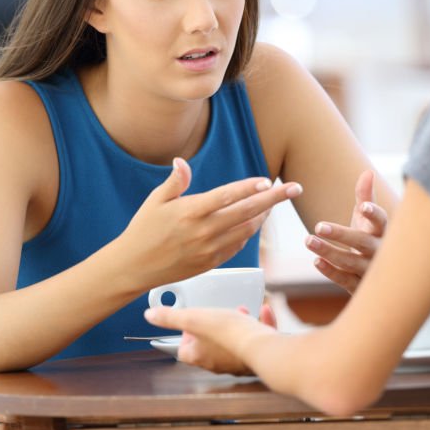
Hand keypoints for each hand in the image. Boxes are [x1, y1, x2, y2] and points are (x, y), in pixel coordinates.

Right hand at [119, 158, 302, 288]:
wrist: (133, 268)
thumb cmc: (143, 231)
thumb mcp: (155, 201)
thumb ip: (175, 181)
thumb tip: (182, 161)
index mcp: (190, 212)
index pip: (227, 196)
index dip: (250, 188)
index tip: (268, 180)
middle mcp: (203, 231)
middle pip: (247, 212)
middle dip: (275, 199)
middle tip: (295, 188)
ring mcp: (209, 249)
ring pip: (247, 230)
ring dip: (265, 215)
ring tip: (275, 203)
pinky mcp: (211, 263)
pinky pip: (238, 245)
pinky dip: (249, 232)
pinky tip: (255, 221)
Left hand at [145, 303, 275, 374]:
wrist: (261, 347)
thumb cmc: (227, 333)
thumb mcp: (194, 318)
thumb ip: (171, 317)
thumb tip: (150, 315)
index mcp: (198, 356)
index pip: (183, 350)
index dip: (185, 334)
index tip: (192, 320)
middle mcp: (216, 364)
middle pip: (208, 346)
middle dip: (212, 327)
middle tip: (217, 314)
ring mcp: (236, 362)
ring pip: (232, 344)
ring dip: (235, 326)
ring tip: (241, 312)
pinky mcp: (255, 358)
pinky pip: (254, 341)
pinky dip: (257, 326)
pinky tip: (263, 312)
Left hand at [304, 169, 387, 293]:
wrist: (382, 277)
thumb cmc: (371, 239)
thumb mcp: (368, 220)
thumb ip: (366, 197)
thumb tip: (368, 172)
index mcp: (382, 232)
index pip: (381, 221)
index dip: (374, 214)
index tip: (363, 207)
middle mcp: (379, 252)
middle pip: (362, 242)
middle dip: (341, 234)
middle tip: (318, 226)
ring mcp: (370, 271)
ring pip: (351, 262)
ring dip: (329, 252)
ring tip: (308, 240)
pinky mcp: (359, 286)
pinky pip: (345, 280)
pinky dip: (331, 272)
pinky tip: (316, 261)